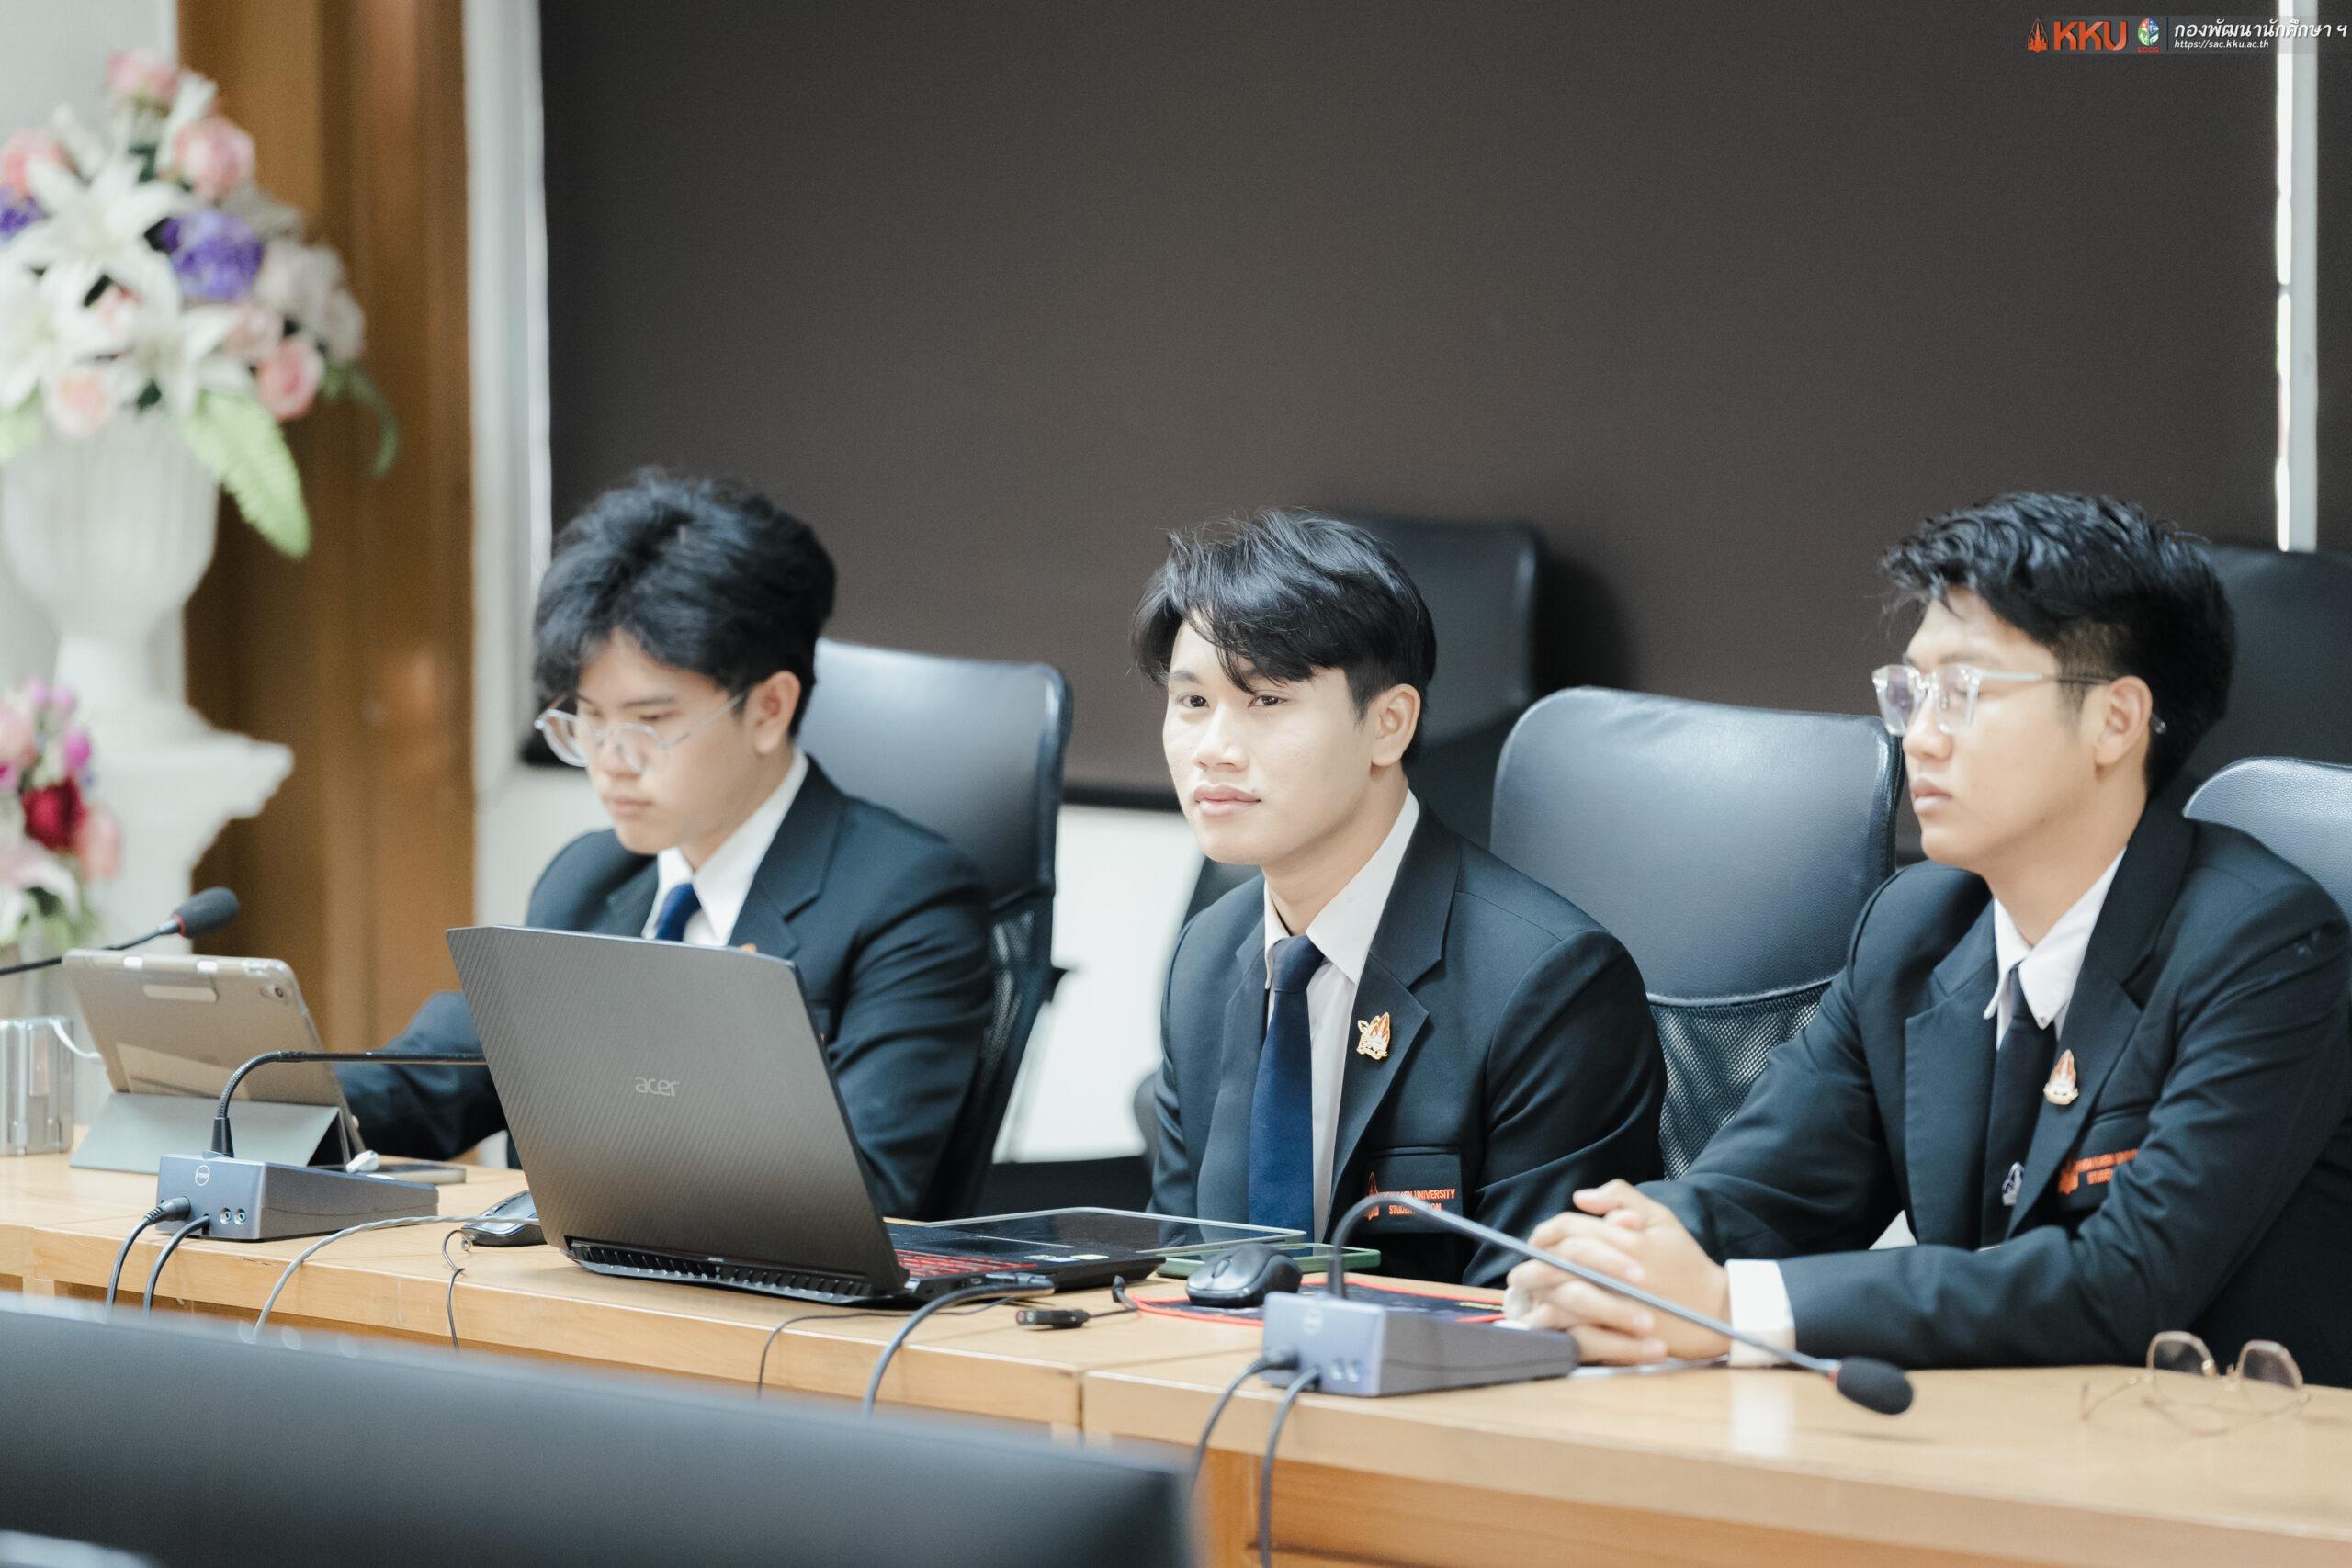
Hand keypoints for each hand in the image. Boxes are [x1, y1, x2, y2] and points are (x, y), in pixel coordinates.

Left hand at [1502, 1180, 1730, 1363]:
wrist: (1719, 1311)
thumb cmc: (1687, 1262)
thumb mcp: (1661, 1218)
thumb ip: (1622, 1197)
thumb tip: (1580, 1197)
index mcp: (1623, 1238)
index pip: (1568, 1229)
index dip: (1545, 1233)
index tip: (1535, 1242)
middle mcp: (1614, 1269)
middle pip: (1556, 1261)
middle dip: (1531, 1265)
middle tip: (1518, 1274)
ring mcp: (1615, 1303)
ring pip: (1559, 1296)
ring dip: (1536, 1295)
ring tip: (1525, 1298)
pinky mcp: (1617, 1334)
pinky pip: (1573, 1329)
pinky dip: (1553, 1326)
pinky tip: (1543, 1323)